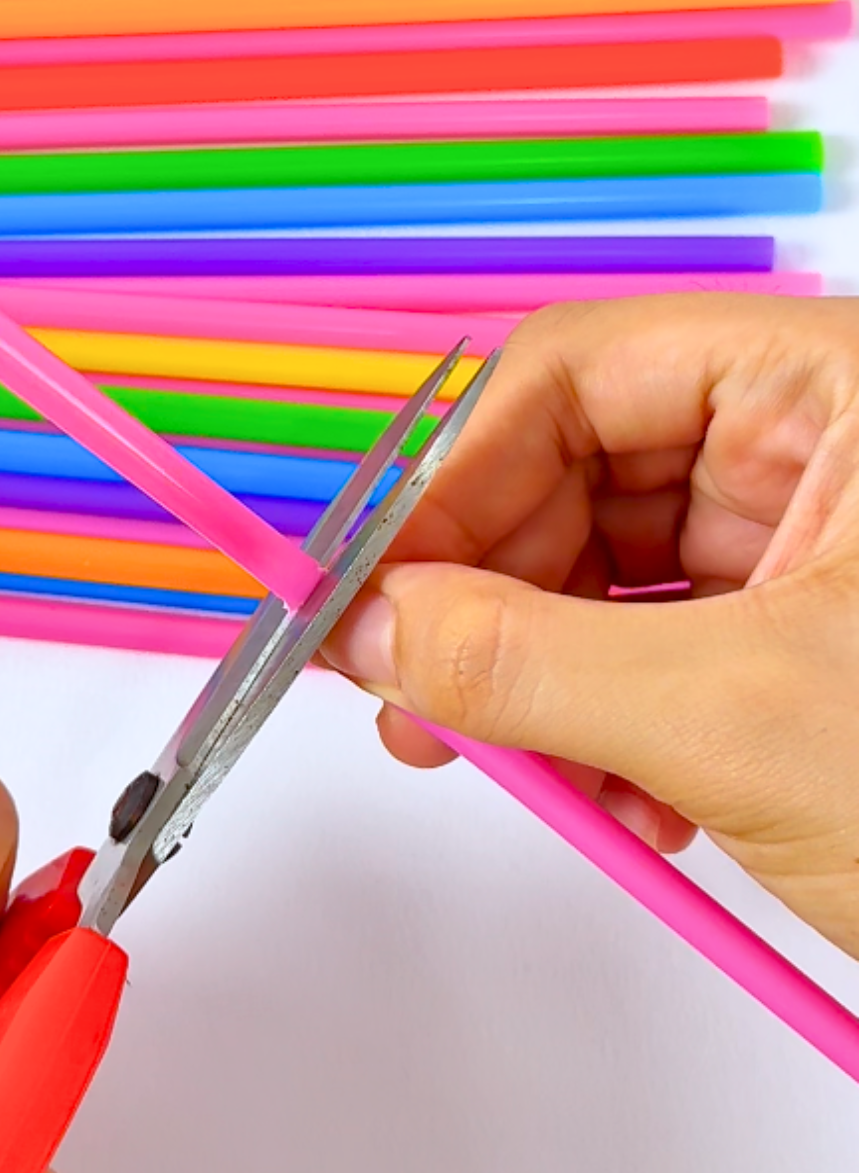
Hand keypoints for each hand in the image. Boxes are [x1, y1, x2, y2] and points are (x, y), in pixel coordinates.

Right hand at [324, 294, 858, 958]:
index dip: (451, 477)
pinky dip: (603, 722)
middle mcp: (822, 448)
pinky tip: (616, 798)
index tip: (369, 588)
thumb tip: (360, 627)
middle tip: (406, 693)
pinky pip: (650, 651)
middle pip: (578, 475)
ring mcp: (811, 549)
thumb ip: (522, 661)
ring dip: (535, 675)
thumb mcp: (739, 719)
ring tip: (513, 766)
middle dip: (481, 592)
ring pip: (603, 574)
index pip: (581, 373)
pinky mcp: (798, 642)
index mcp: (841, 389)